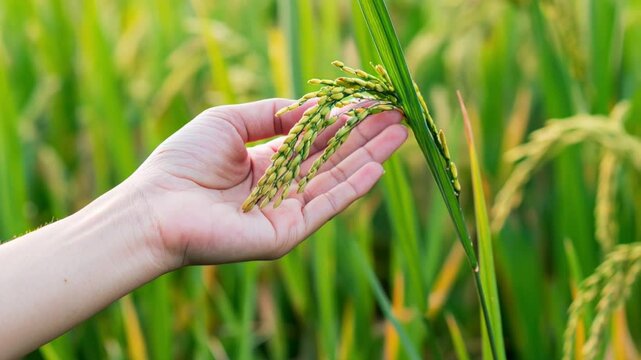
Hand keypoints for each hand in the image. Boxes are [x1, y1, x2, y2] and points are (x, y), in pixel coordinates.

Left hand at [132, 98, 406, 268]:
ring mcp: (286, 213)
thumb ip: (270, 113)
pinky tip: (377, 168)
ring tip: (399, 134)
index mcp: (265, 163)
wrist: (158, 206)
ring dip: (369, 157)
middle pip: (332, 159)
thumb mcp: (228, 122)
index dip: (342, 123)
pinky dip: (352, 188)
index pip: (314, 142)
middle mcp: (281, 188)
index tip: (369, 104)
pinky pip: (325, 206)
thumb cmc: (184, 161)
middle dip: (365, 137)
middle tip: (397, 116)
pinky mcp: (287, 233)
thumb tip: (311, 107)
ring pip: (336, 180)